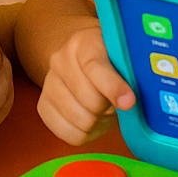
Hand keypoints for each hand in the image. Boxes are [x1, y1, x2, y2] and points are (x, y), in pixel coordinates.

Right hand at [35, 21, 134, 144]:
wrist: (81, 59)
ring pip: (80, 120)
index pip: (94, 66)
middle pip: (88, 99)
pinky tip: (92, 120)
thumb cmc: (111, 61)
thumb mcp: (123, 56)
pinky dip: (86, 133)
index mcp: (83, 42)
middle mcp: (60, 60)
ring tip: (104, 110)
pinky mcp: (44, 106)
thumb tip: (133, 100)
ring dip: (99, 121)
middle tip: (117, 102)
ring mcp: (48, 83)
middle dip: (109, 107)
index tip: (129, 102)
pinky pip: (69, 134)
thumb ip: (132, 72)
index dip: (112, 87)